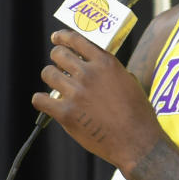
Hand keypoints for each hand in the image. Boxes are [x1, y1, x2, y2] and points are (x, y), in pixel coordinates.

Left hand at [35, 29, 164, 175]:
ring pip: (48, 73)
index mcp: (106, 63)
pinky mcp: (66, 113)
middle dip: (56, 58)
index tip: (57, 38)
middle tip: (57, 65)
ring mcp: (76, 93)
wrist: (137, 142)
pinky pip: (40, 99)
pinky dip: (41, 100)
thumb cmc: (138, 114)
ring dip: (50, 77)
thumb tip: (97, 66)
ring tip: (54, 84)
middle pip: (59, 54)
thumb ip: (111, 70)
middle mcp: (89, 74)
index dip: (63, 37)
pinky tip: (45, 102)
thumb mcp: (130, 82)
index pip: (77, 40)